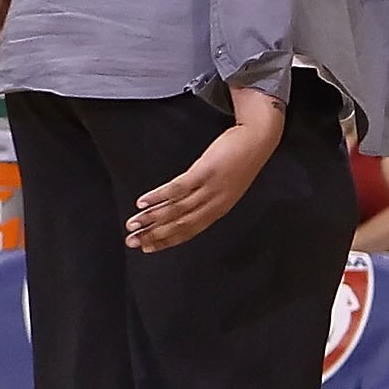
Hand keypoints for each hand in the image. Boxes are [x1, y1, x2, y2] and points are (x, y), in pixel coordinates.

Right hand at [129, 86, 284, 251]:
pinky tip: (143, 202)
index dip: (166, 241)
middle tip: (131, 241)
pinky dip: (159, 196)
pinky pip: (178, 188)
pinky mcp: (205, 171)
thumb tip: (180, 210)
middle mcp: (215, 203)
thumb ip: (206, 201)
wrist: (257, 140)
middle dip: (154, 234)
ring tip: (133, 223)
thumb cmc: (240, 161)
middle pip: (180, 224)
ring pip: (177, 209)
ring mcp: (211, 188)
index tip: (147, 248)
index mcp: (219, 209)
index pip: (189, 231)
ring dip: (152, 218)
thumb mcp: (226, 188)